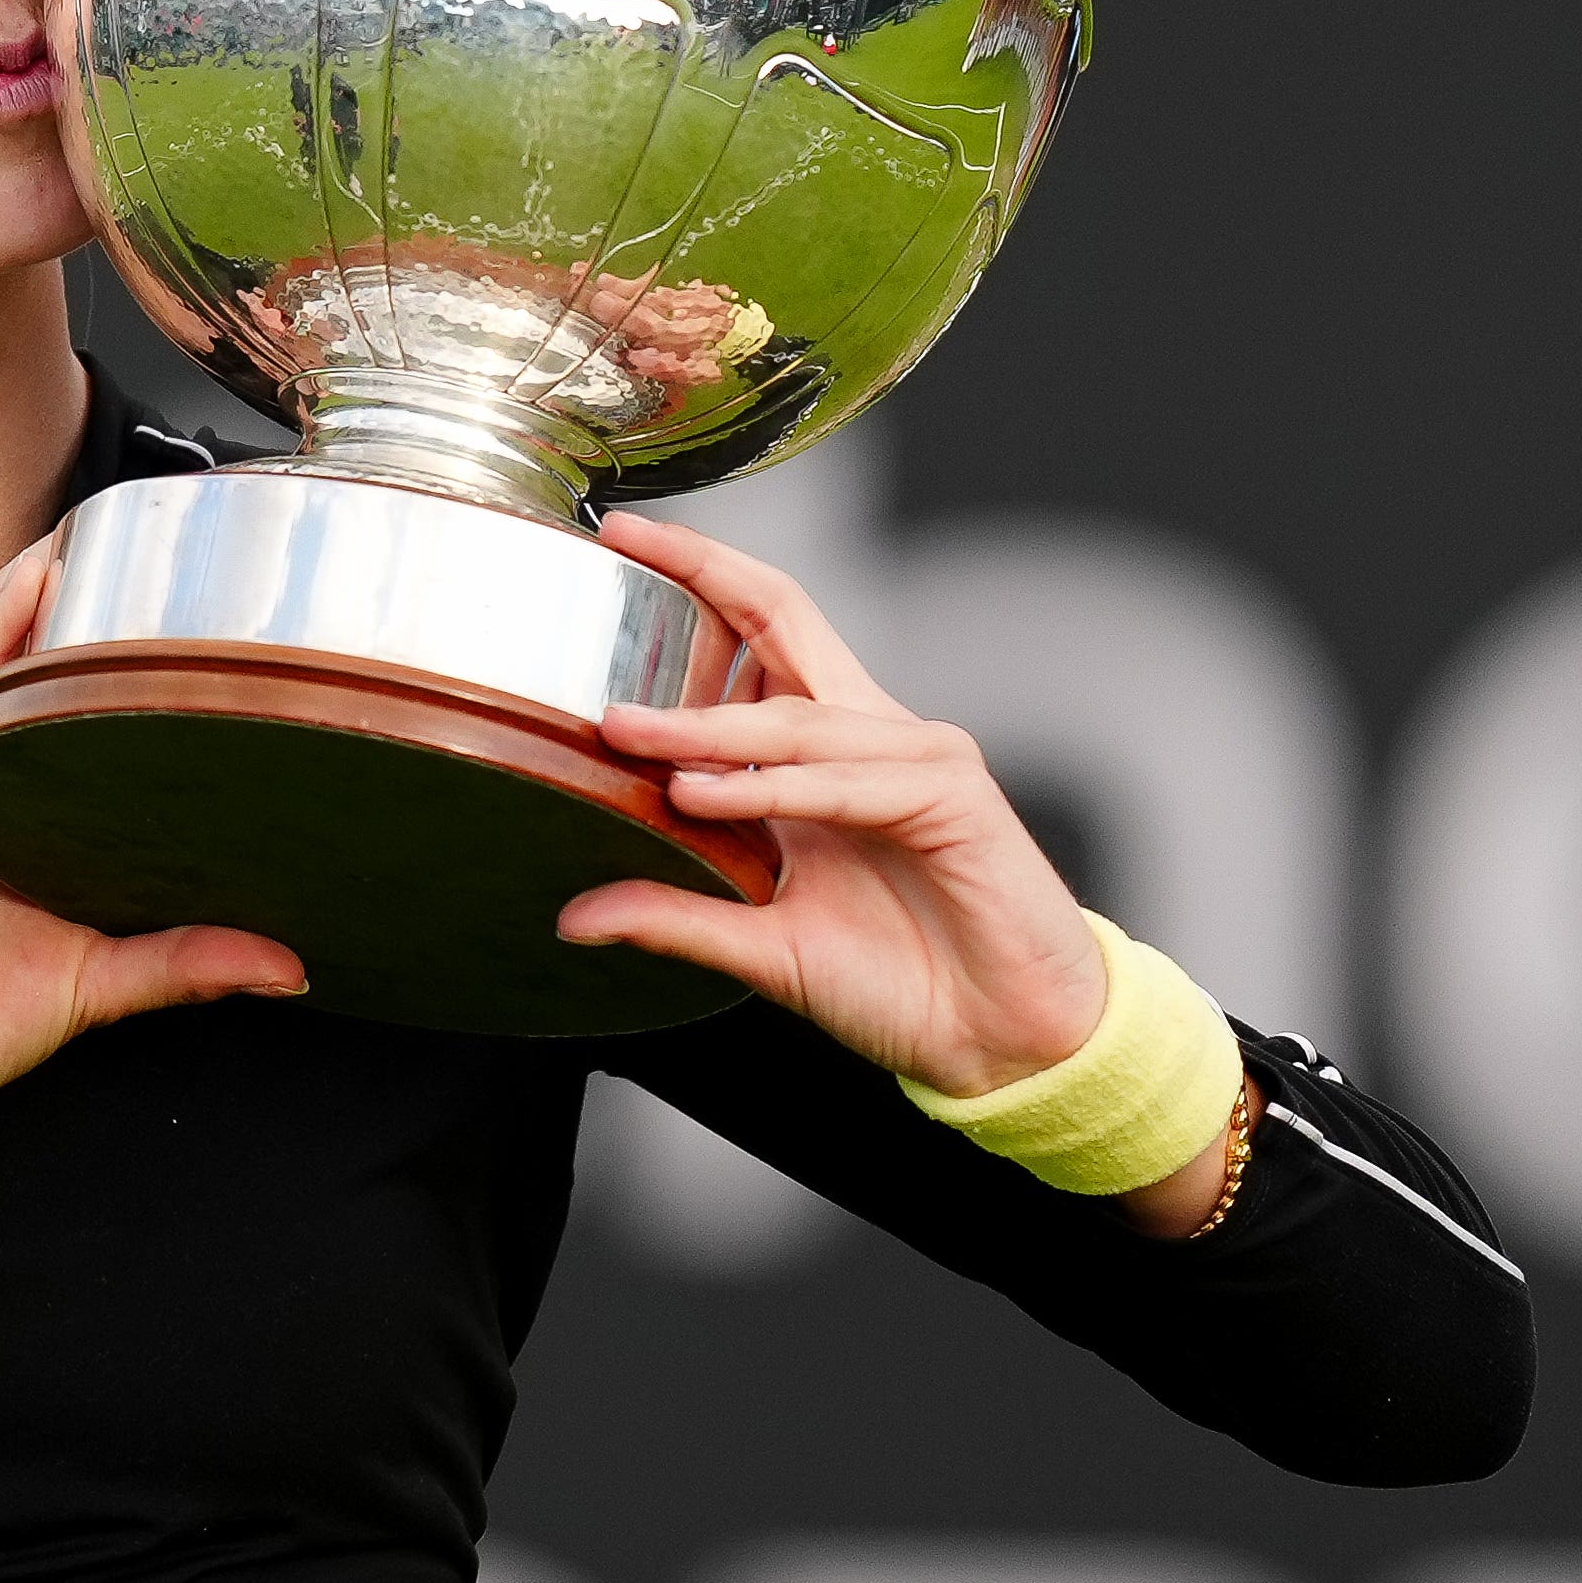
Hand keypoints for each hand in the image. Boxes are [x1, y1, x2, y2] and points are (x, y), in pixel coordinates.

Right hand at [0, 541, 304, 1117]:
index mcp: (12, 818)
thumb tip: (290, 965)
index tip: (170, 616)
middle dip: (71, 606)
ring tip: (88, 531)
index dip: (102, 662)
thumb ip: (190, 960)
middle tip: (146, 547)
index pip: (59, 718)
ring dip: (31, 591)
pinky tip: (30, 580)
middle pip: (22, 672)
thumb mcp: (103, 981)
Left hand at [557, 513, 1106, 1096]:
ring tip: (626, 734)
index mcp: (826, 753)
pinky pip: (847, 781)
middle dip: (704, 577)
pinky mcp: (953, 797)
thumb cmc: (905, 981)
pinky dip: (774, 788)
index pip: (762, 634)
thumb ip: (675, 916)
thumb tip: (577, 914)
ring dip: (705, 727)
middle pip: (786, 622)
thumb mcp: (762, 947)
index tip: (625, 541)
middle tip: (627, 546)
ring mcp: (917, 756)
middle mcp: (869, 736)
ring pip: (796, 718)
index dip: (701, 578)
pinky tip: (706, 796)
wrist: (1003, 1042)